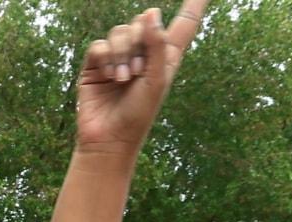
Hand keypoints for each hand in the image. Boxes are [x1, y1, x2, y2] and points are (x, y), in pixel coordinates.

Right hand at [72, 2, 210, 158]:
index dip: (195, 4)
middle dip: (139, 41)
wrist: (111, 138)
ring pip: (119, 31)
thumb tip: (151, 14)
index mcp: (166, 56)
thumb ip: (157, 45)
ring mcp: (118, 57)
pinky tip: (110, 75)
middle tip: (138, 71)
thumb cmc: (139, 114)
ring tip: (123, 78)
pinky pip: (99, 45)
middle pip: (142, 22)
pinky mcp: (96, 64)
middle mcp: (143, 52)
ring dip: (122, 53)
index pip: (185, 23)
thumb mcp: (156, 80)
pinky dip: (106, 57)